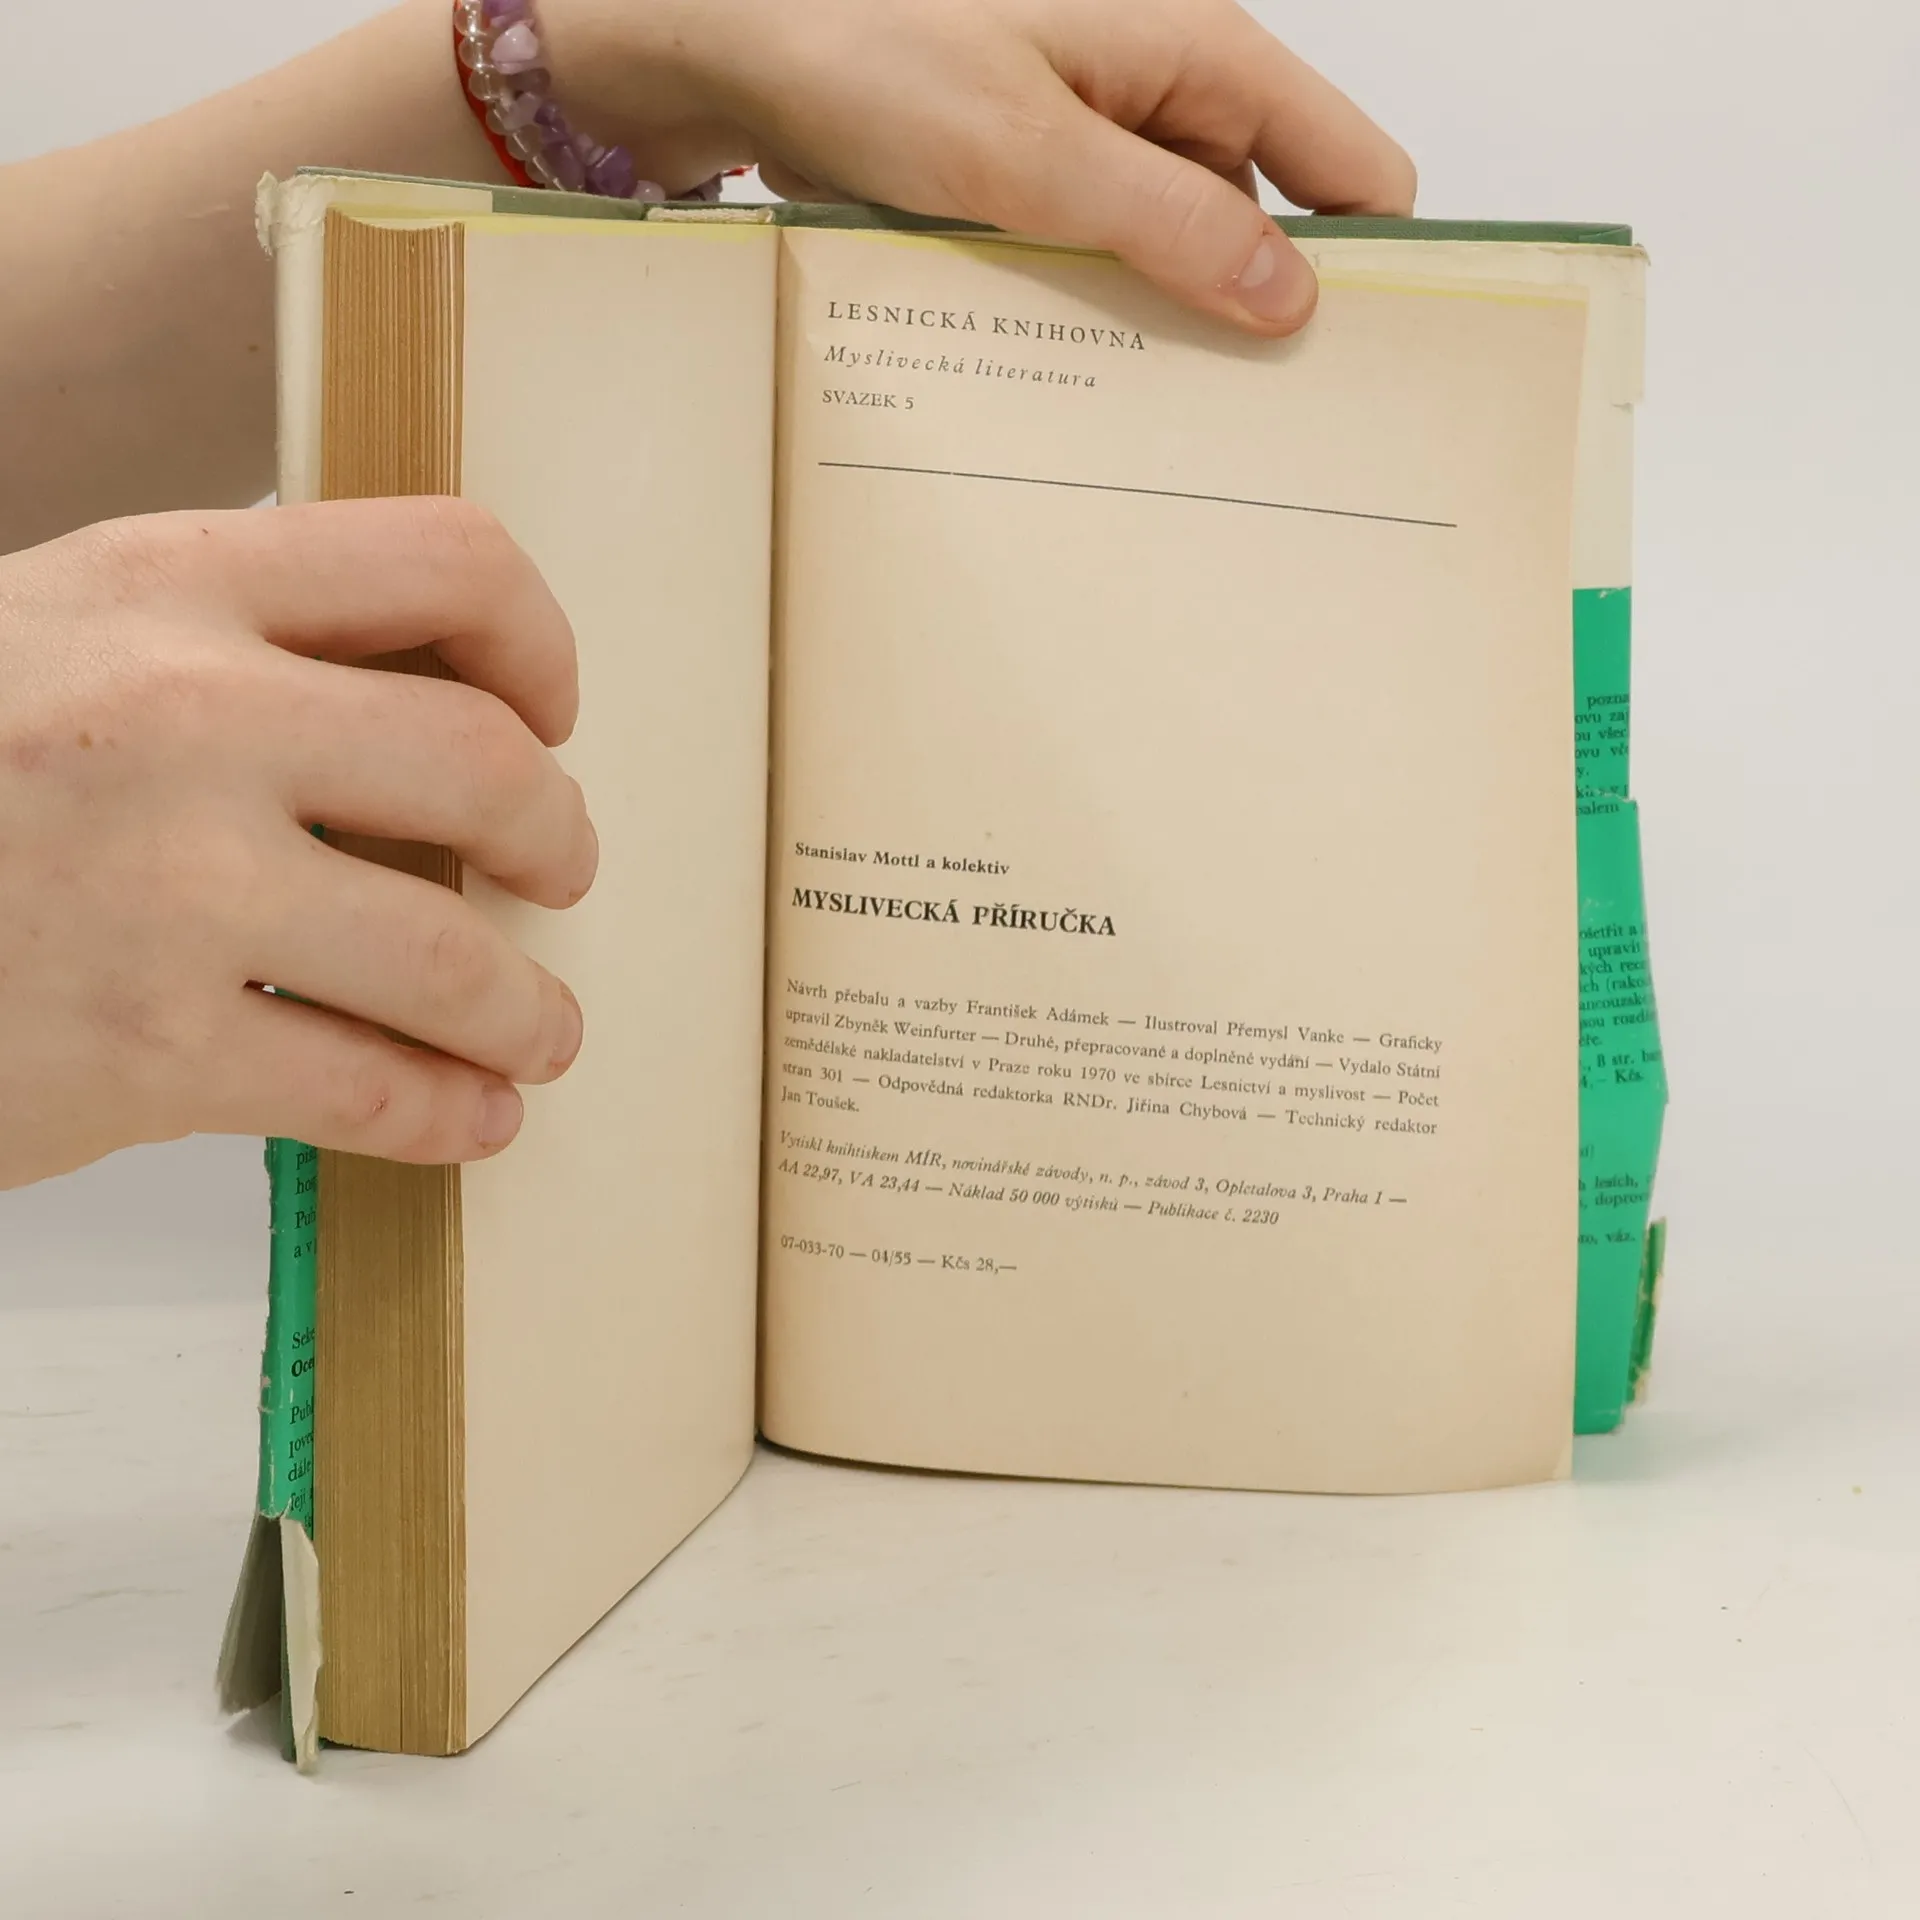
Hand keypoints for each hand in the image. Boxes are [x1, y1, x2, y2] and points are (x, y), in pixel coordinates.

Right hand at [0, 500, 597, 1188]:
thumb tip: (442, 697)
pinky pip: (364, 1090)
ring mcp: (164, 888)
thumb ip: (230, 641)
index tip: (552, 711)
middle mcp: (180, 718)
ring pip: (448, 956)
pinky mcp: (142, 1048)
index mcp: (168, 584)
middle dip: (557, 834)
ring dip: (524, 1007)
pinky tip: (471, 1116)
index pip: (447, 561)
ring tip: (538, 1032)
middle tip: (559, 871)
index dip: (538, 642)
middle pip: (484, 765)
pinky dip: (445, 1113)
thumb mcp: (57, 634)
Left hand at [542, 0, 1412, 333]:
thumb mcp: (1032, 151)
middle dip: (1259, 314)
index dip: (1372, 261)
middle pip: (1269, 221)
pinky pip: (1106, 257)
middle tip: (1241, 429)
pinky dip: (1100, 310)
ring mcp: (1104, 138)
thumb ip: (1171, 222)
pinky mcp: (1045, 178)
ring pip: (1182, 250)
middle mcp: (1167, 92)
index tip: (1360, 366)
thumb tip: (1290, 297)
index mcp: (1198, 51)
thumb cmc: (869, 50)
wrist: (737, 42)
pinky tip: (1076, 372)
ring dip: (1167, 324)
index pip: (1350, 165)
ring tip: (1148, 416)